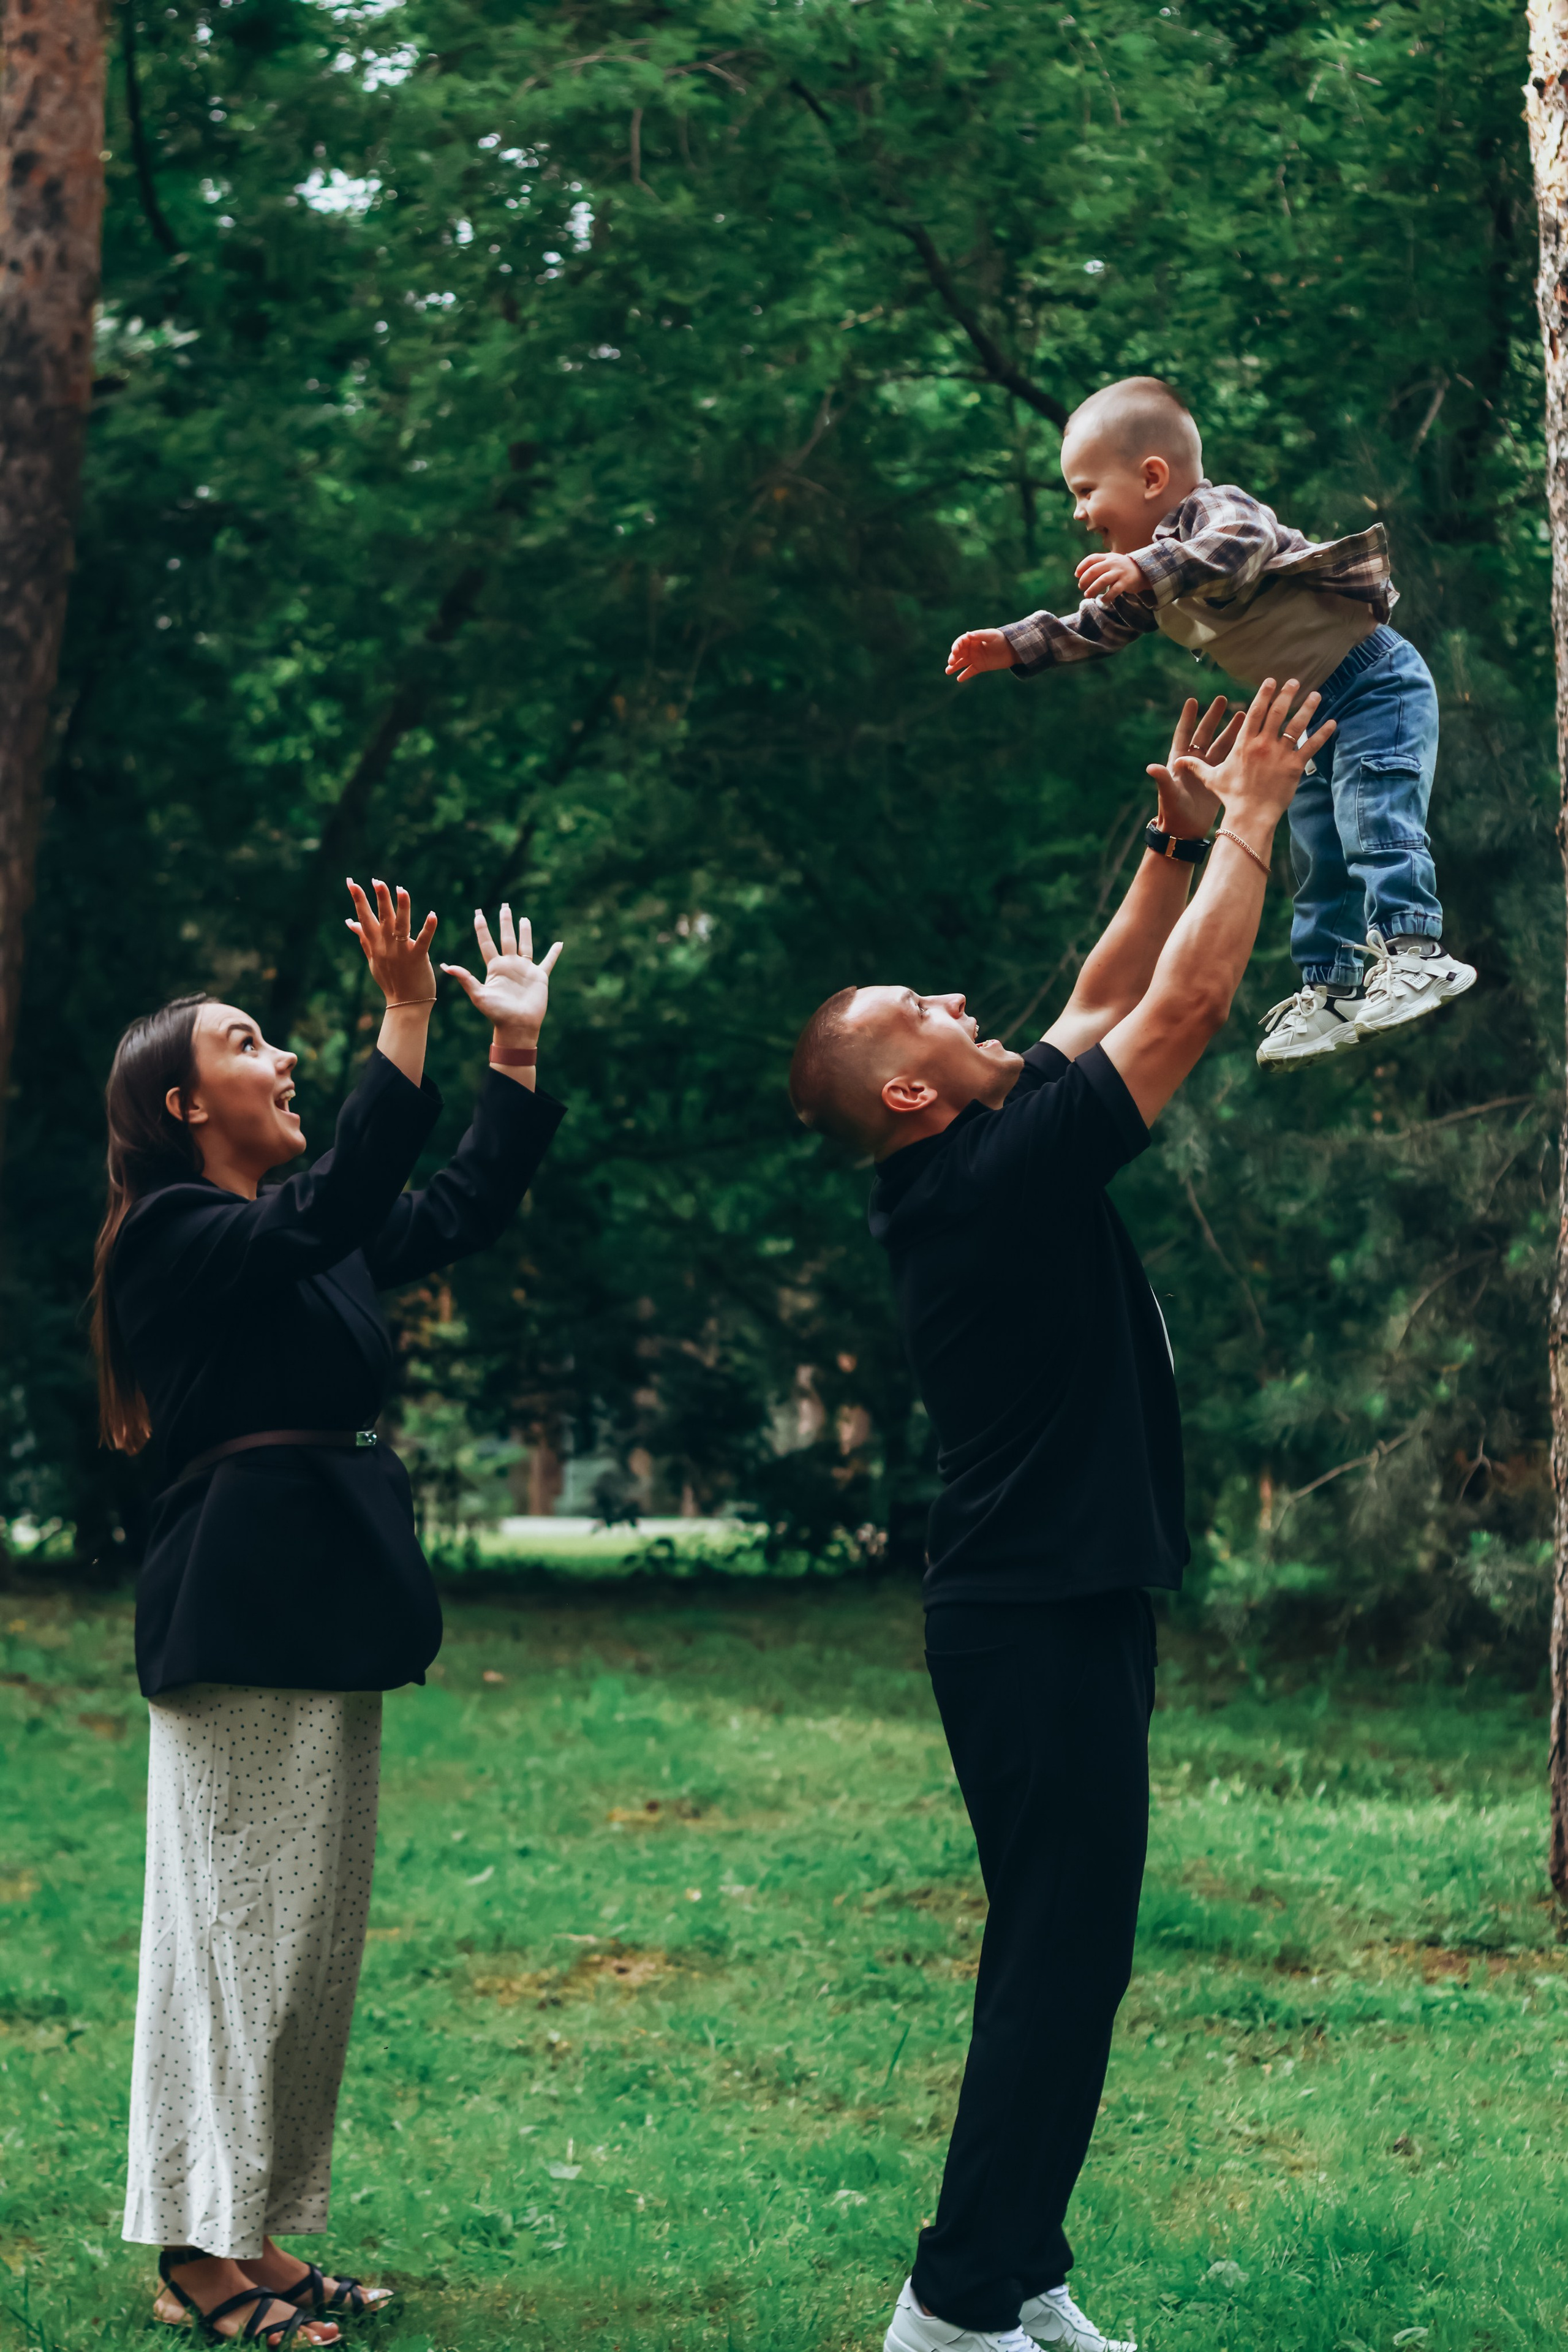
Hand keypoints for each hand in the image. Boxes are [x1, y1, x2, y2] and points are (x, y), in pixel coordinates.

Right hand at [345, 878, 436, 1005]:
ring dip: (402, 907)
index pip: (364, 917)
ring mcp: (401, 952)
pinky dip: (428, 928)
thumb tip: (349, 922)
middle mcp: (386, 946)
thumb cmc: (390, 980)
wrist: (405, 1004)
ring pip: (400, 925)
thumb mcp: (372, 959)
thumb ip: (363, 938)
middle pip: (381, 918)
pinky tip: (432, 914)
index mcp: (375, 944)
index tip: (351, 882)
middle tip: (377, 880)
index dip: (357, 899)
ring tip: (402, 889)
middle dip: (379, 898)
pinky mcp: (417, 958)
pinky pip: (423, 941)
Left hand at [440, 904, 563, 1041]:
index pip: (487, 943)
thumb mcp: (479, 995)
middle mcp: (509, 965)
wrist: (517, 1026)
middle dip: (506, 922)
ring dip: (525, 932)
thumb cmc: (497, 1013)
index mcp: (495, 967)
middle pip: (507, 938)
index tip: (478, 913)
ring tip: (524, 918)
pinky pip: (548, 962)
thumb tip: (445, 966)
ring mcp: (525, 970)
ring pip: (525, 945)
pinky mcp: (539, 977)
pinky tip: (559, 943)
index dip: (482, 928)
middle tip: (505, 906)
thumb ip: (465, 979)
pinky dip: (554, 953)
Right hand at [946, 627, 1014, 682]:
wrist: (1013, 650)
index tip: (954, 652)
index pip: (960, 642)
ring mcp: (975, 658)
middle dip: (953, 658)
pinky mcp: (980, 666)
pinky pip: (970, 671)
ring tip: (948, 671)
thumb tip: (967, 634)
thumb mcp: (991, 635)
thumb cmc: (1001, 639)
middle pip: (959, 653)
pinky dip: (964, 675)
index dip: (956, 647)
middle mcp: (972, 649)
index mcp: (973, 639)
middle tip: (951, 663)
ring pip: (962, 663)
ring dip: (954, 667)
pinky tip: (959, 679)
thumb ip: (979, 635)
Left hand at [1074, 549, 1146, 602]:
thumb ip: (1098, 565)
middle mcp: (1113, 563)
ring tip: (1087, 595)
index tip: (1076, 575)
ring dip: (1093, 589)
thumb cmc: (1122, 568)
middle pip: (1094, 570)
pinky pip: (1114, 590)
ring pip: (1102, 580)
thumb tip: (1080, 575)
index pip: (1091, 559)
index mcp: (1108, 557)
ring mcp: (1120, 572)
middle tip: (1081, 587)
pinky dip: (1107, 596)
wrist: (1143, 570)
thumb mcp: (1111, 562)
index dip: (1082, 566)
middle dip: (1084, 579)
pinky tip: (1103, 600)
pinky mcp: (1126, 582)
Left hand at [1145, 696, 1241, 840]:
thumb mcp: (1169, 794)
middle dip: (1213, 717)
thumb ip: (1162, 779)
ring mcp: (1206, 769)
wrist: (1184, 831)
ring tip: (1243, 714)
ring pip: (1220, 744)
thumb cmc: (1173, 812)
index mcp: (1178, 761)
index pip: (1183, 734)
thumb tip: (1150, 767)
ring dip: (1230, 730)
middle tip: (1223, 699)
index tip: (1193, 700)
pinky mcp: (1217, 778)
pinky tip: (1250, 738)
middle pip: (1204, 734)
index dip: (1188, 718)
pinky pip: (1229, 758)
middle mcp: (1193, 762)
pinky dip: (1238, 748)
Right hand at [1174, 677, 1334, 828]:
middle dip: (1286, 694)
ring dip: (1307, 708)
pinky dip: (1323, 734)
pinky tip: (1333, 723)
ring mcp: (1280, 754)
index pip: (1255, 712)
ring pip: (1296, 725)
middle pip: (1277, 713)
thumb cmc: (1230, 797)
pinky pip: (1311, 746)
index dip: (1263, 695)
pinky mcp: (1294, 766)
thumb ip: (1197, 766)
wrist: (1249, 815)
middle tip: (1294, 681)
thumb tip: (1176, 762)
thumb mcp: (1211, 778)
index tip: (1270, 681)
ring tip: (1316, 695)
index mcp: (1244, 743)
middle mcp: (1263, 744)